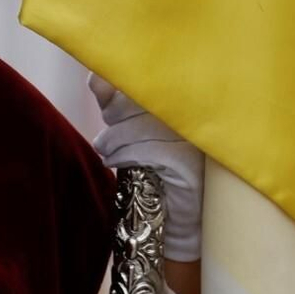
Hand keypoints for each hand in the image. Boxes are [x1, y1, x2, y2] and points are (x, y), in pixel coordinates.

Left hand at [89, 73, 203, 261]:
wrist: (174, 217)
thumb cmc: (153, 167)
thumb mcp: (130, 130)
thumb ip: (116, 102)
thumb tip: (96, 76)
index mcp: (186, 99)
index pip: (152, 79)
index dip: (121, 84)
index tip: (101, 95)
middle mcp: (198, 113)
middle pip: (147, 99)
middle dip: (115, 116)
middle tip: (103, 139)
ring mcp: (198, 137)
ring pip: (146, 125)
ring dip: (115, 139)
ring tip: (106, 152)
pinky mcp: (192, 161)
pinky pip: (151, 149)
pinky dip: (126, 154)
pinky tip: (115, 162)